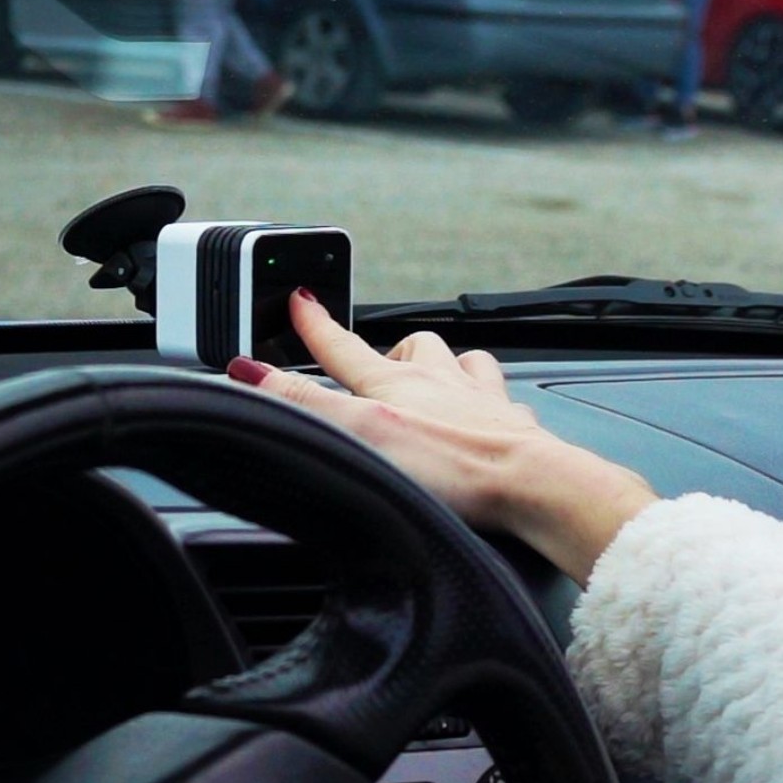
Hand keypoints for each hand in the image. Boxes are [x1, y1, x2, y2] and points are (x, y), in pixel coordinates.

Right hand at [228, 290, 657, 584]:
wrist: (531, 481)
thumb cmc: (452, 464)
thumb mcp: (360, 433)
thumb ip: (305, 405)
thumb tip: (251, 374)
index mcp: (395, 384)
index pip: (343, 347)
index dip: (316, 326)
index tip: (300, 301)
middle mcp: (440, 381)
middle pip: (410, 349)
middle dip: (390, 352)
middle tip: (377, 364)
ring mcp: (480, 400)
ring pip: (460, 363)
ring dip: (444, 367)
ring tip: (436, 380)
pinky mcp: (512, 425)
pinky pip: (498, 396)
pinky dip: (487, 399)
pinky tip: (487, 414)